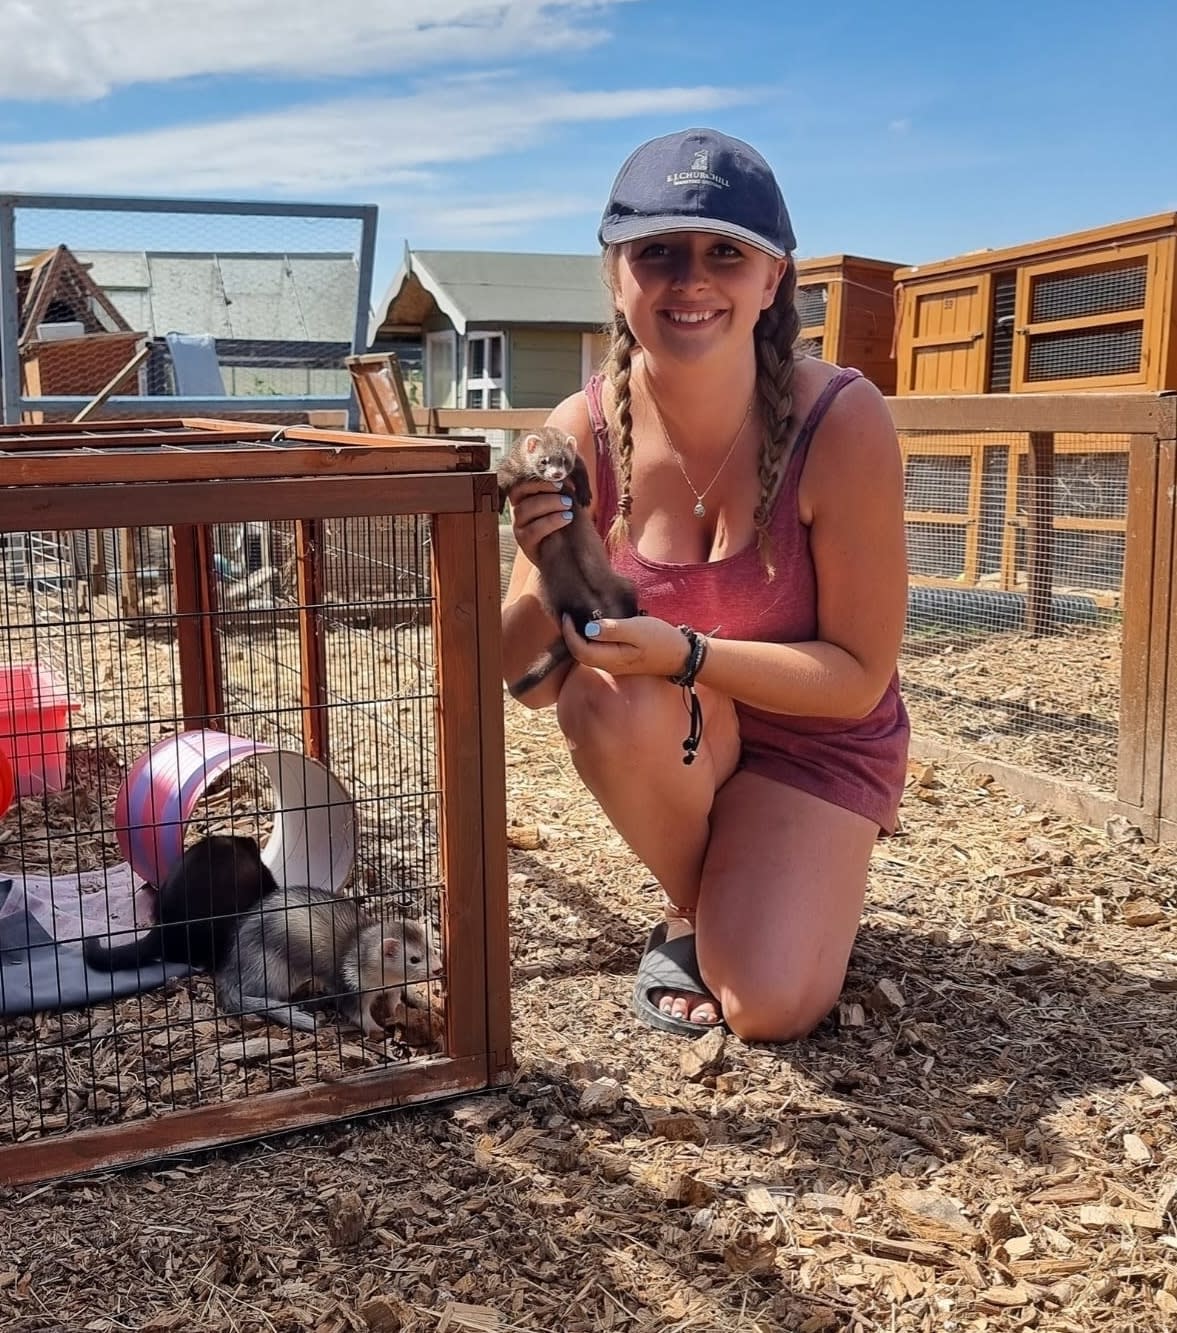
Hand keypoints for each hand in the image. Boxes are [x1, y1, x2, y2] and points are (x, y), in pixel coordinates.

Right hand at [505, 480, 572, 563]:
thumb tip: (566, 476)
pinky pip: (532, 530)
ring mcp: (519, 528)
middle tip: (565, 492)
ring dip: (548, 504)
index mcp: (525, 499)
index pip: (521, 484)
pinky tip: (566, 518)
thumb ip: (564, 491)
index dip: (536, 480)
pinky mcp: (525, 544)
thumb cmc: (569, 526)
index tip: (558, 482)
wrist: (573, 555)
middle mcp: (519, 513)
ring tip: (568, 506)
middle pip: (520, 494)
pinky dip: (550, 521)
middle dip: (544, 490)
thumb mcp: (567, 505)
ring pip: (524, 510)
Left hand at [562, 613, 691, 679]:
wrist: (681, 656)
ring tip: (578, 619)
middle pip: (580, 654)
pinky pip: (599, 653)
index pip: (579, 650)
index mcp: (611, 659)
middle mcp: (610, 666)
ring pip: (589, 654)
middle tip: (569, 616)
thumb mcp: (637, 629)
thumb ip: (612, 629)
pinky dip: (591, 641)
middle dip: (571, 636)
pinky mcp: (621, 662)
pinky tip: (595, 628)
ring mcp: (616, 666)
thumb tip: (589, 628)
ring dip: (580, 639)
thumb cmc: (661, 639)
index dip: (569, 633)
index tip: (567, 615)